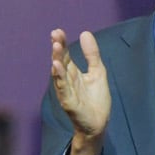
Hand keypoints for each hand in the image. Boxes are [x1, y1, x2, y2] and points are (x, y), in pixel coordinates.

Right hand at [49, 29, 110, 154]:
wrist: (99, 123)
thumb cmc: (96, 99)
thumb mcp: (97, 71)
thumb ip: (92, 54)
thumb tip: (85, 33)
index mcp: (73, 73)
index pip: (65, 55)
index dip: (62, 43)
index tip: (57, 31)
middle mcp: (67, 80)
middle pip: (60, 61)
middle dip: (57, 48)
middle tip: (55, 34)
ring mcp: (66, 91)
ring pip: (59, 73)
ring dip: (56, 59)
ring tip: (55, 46)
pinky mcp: (68, 102)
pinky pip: (62, 88)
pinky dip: (58, 77)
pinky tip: (55, 66)